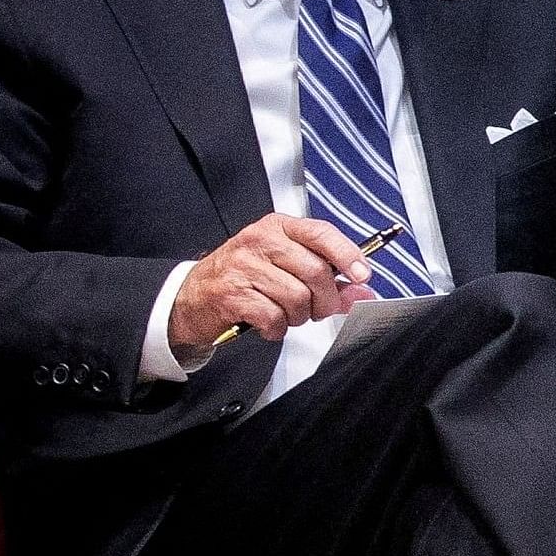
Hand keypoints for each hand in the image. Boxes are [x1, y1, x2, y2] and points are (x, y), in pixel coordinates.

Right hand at [170, 214, 375, 356]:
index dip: (348, 254)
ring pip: (297, 298)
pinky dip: (278, 328)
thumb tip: (362, 291)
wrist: (193, 296)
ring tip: (287, 314)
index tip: (363, 275)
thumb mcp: (286, 266)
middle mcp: (259, 241)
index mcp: (277, 227)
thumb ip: (327, 276)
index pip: (321, 233)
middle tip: (318, 308)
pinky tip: (269, 323)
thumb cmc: (244, 277)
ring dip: (300, 316)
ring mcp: (243, 267)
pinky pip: (274, 318)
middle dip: (325, 299)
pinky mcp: (231, 294)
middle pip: (315, 271)